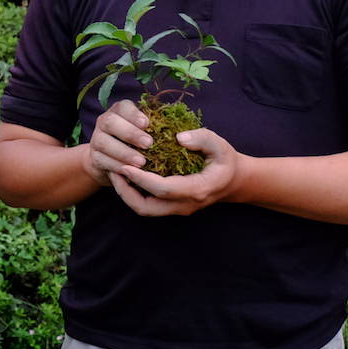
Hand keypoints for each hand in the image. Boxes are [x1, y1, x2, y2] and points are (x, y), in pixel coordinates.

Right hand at [83, 99, 153, 185]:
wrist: (111, 160)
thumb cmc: (137, 144)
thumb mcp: (146, 132)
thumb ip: (157, 129)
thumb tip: (183, 136)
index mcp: (119, 112)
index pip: (123, 107)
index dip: (133, 114)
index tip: (147, 124)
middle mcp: (105, 122)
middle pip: (110, 122)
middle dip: (130, 133)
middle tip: (148, 144)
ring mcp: (97, 139)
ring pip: (104, 142)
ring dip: (124, 152)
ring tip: (142, 162)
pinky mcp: (95, 157)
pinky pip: (103, 160)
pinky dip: (117, 166)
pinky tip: (130, 171)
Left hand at [107, 124, 239, 216]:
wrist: (234, 182)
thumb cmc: (225, 161)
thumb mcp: (221, 145)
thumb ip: (203, 139)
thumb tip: (179, 138)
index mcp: (197, 190)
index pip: (163, 189)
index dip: (141, 179)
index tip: (124, 165)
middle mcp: (185, 205)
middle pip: (147, 208)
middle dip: (125, 191)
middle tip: (113, 169)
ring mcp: (178, 209)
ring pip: (144, 210)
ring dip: (126, 194)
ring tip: (116, 171)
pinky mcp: (172, 208)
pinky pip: (148, 205)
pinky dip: (133, 193)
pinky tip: (126, 175)